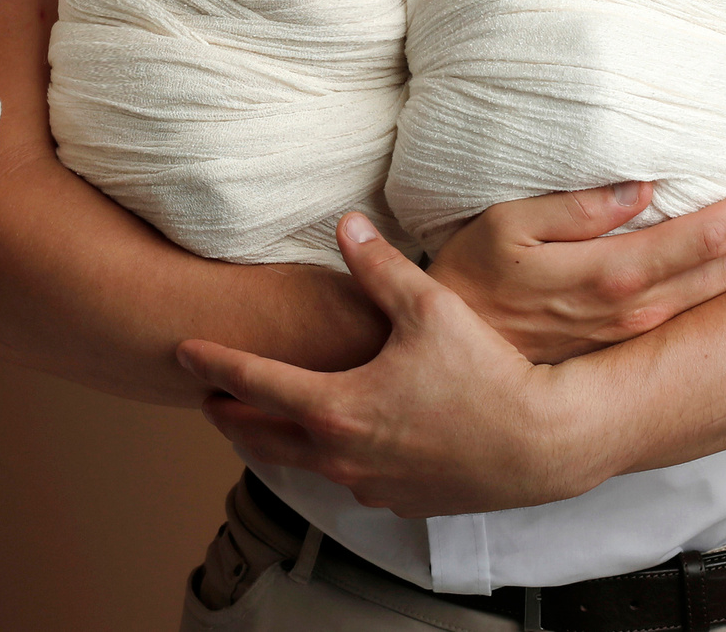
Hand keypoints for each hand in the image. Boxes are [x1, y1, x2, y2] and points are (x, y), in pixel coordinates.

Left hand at [178, 214, 605, 517]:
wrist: (544, 444)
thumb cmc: (489, 375)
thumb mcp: (430, 307)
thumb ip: (379, 267)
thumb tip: (346, 225)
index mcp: (336, 407)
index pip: (253, 383)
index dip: (213, 362)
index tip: (181, 348)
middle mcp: (341, 454)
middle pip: (260, 436)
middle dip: (227, 412)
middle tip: (204, 393)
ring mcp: (368, 484)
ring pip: (298, 463)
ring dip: (269, 439)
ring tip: (253, 419)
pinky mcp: (397, 501)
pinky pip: (344, 479)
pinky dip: (322, 458)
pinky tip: (330, 442)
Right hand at [428, 176, 725, 363]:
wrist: (454, 357)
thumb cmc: (472, 278)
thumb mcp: (505, 226)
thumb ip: (575, 208)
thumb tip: (639, 187)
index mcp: (612, 275)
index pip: (700, 239)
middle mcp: (635, 311)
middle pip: (723, 272)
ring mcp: (634, 335)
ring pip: (715, 298)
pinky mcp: (627, 346)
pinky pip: (694, 315)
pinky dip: (725, 288)